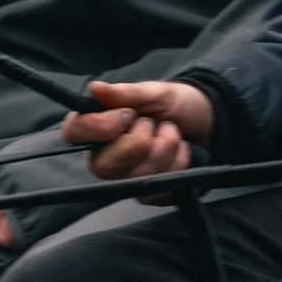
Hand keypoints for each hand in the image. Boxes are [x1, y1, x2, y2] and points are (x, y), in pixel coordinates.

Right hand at [64, 79, 213, 181]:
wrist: (206, 120)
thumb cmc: (173, 104)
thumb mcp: (153, 92)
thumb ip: (125, 93)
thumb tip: (94, 88)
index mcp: (98, 127)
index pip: (74, 134)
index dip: (98, 127)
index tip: (127, 116)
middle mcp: (105, 156)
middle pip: (103, 166)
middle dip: (138, 143)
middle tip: (153, 124)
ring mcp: (126, 178)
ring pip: (135, 177)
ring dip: (163, 149)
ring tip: (171, 132)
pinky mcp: (149, 193)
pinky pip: (159, 187)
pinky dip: (177, 163)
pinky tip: (180, 150)